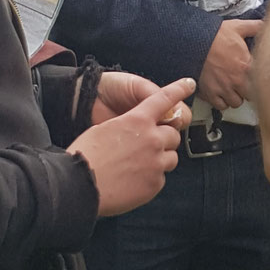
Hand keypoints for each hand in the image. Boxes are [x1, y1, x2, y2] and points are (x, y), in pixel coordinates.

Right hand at [69, 77, 194, 215]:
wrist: (80, 185)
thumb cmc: (86, 155)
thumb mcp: (104, 129)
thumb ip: (127, 127)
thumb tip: (134, 133)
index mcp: (137, 120)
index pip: (164, 99)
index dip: (178, 89)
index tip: (189, 83)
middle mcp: (152, 139)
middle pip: (173, 135)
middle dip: (164, 139)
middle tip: (147, 147)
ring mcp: (156, 162)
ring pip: (171, 158)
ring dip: (160, 159)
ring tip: (138, 166)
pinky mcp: (155, 183)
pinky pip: (161, 178)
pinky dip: (151, 178)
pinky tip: (133, 181)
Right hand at [197, 19, 261, 110]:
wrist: (192, 41)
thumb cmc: (213, 35)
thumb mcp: (238, 27)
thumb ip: (255, 27)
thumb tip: (266, 24)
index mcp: (247, 66)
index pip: (262, 82)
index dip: (258, 79)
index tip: (254, 76)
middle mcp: (237, 80)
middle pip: (250, 95)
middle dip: (247, 89)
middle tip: (242, 82)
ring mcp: (224, 88)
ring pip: (236, 102)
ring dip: (235, 96)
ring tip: (232, 88)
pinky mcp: (211, 93)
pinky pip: (221, 106)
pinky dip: (221, 101)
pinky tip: (221, 92)